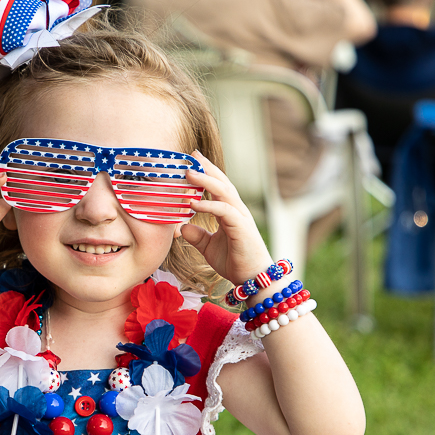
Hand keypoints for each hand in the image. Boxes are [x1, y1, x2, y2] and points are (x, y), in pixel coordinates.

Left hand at [180, 152, 273, 284]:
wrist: (253, 280)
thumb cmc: (235, 262)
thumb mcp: (209, 247)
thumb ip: (197, 236)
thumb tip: (182, 227)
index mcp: (230, 212)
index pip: (218, 187)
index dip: (206, 173)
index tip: (192, 161)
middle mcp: (237, 210)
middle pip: (222, 182)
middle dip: (207, 168)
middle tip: (192, 155)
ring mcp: (241, 217)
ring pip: (225, 191)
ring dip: (206, 180)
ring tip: (189, 173)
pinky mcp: (241, 228)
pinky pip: (224, 211)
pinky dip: (209, 205)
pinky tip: (194, 203)